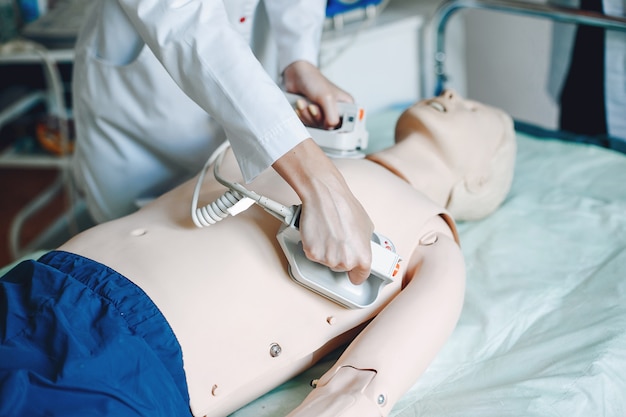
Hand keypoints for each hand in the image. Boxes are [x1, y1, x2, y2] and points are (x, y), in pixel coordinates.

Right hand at [273, 139, 373, 284]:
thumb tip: (361, 247)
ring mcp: (328, 259)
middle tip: (338, 239)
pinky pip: (313, 254)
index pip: (360, 277)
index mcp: (363, 257)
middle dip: (340, 256)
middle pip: (341, 268)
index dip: (356, 274)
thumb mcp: (367, 226)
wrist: (325, 196)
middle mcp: (346, 261)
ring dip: (326, 250)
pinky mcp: (312, 253)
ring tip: (329, 232)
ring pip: (326, 261)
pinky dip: (314, 245)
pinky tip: (319, 233)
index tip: (353, 274)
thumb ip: (364, 243)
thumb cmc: (345, 206)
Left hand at [283, 60, 353, 129]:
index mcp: (346, 105)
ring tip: (304, 102)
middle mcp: (336, 111)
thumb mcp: (327, 97)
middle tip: (312, 106)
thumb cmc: (314, 80)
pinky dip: (302, 116)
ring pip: (316, 126)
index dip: (336, 124)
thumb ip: (332, 116)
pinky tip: (301, 106)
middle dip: (316, 117)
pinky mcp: (312, 116)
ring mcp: (323, 114)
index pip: (347, 124)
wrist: (296, 75)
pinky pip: (307, 124)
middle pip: (328, 127)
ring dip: (306, 115)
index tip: (327, 119)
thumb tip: (330, 127)